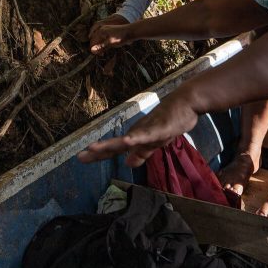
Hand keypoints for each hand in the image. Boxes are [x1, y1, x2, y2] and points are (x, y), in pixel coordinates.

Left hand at [77, 92, 198, 166]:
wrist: (187, 103)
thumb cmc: (171, 120)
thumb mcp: (155, 142)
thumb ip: (142, 153)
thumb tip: (127, 164)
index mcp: (136, 137)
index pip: (115, 148)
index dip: (99, 154)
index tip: (82, 158)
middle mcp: (137, 132)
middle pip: (116, 144)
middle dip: (99, 151)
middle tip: (80, 157)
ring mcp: (148, 129)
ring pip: (127, 139)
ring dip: (111, 144)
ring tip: (94, 149)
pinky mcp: (160, 127)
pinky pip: (147, 134)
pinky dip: (137, 138)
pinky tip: (127, 141)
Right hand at [89, 14, 130, 53]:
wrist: (130, 31)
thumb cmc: (121, 37)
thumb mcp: (110, 43)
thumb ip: (101, 47)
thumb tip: (92, 50)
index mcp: (100, 31)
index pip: (93, 41)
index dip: (94, 49)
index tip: (99, 55)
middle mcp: (101, 29)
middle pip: (95, 39)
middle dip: (96, 47)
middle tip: (101, 55)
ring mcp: (105, 30)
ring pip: (99, 39)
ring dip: (100, 46)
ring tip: (104, 52)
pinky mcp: (109, 31)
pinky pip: (103, 38)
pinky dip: (104, 43)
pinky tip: (108, 46)